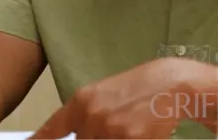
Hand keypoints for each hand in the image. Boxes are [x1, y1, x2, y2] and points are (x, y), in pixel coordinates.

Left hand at [31, 57, 217, 138]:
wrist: (176, 84)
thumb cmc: (145, 87)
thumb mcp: (107, 95)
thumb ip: (89, 116)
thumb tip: (80, 134)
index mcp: (82, 101)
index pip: (52, 129)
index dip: (41, 139)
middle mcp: (92, 116)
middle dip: (94, 139)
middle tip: (115, 130)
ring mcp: (111, 131)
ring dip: (112, 139)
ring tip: (129, 128)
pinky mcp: (132, 139)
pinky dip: (127, 139)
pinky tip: (139, 131)